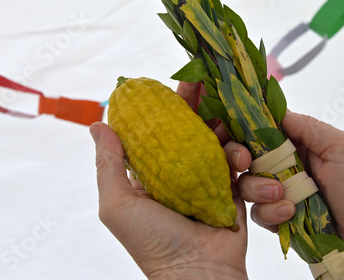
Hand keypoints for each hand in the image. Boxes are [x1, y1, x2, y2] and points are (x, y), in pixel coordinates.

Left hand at [90, 82, 247, 279]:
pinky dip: (246, 159)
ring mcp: (208, 181)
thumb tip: (98, 125)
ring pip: (221, 143)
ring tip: (234, 141)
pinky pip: (242, 165)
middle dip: (203, 107)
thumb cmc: (153, 243)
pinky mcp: (233, 191)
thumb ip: (108, 165)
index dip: (167, 106)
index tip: (178, 82)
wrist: (199, 276)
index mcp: (152, 174)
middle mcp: (179, 173)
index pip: (159, 130)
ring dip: (229, 135)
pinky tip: (245, 161)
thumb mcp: (118, 205)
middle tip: (211, 85)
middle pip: (192, 130)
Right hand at [238, 110, 343, 279]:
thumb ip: (309, 127)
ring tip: (282, 195)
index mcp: (296, 144)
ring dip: (258, 188)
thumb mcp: (342, 147)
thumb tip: (276, 110)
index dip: (242, 130)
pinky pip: (257, 213)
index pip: (260, 131)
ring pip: (246, 185)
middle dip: (238, 157)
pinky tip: (289, 213)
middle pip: (244, 156)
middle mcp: (282, 166)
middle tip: (246, 163)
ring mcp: (277, 193)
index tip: (231, 132)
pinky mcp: (277, 217)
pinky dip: (269, 212)